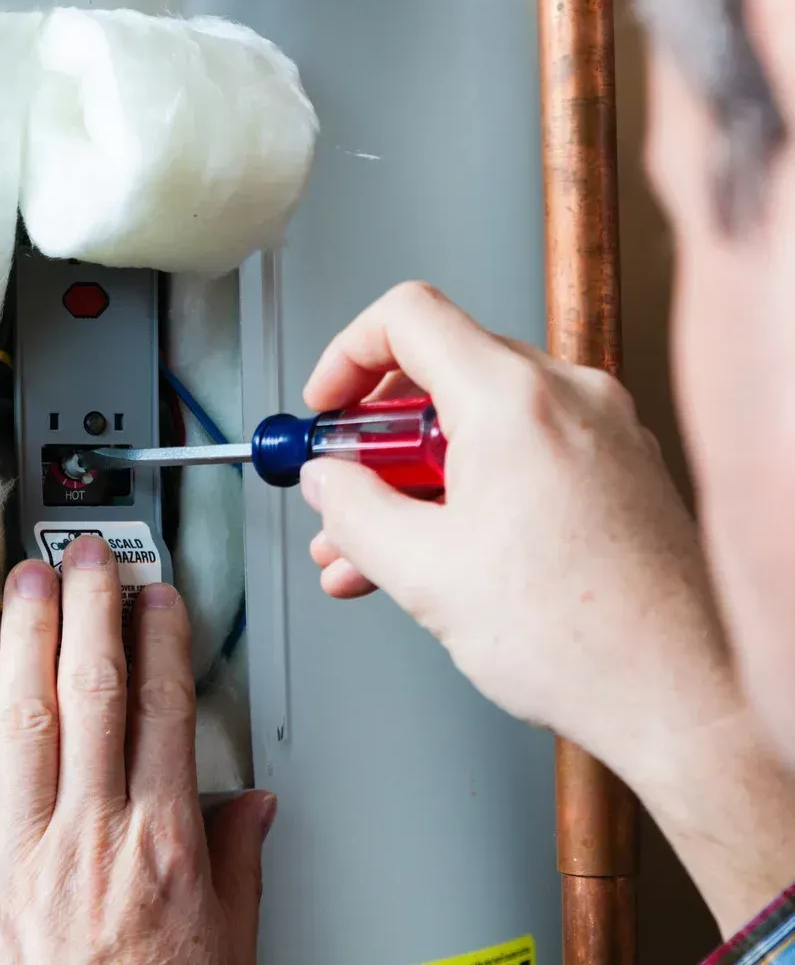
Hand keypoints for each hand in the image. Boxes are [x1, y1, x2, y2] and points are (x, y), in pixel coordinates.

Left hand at [0, 536, 273, 964]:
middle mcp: (93, 839)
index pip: (166, 711)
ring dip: (27, 636)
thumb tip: (256, 804)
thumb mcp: (228, 951)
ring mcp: (21, 861)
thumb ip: (238, 867)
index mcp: (163, 848)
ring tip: (26, 578)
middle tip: (87, 555)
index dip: (161, 639)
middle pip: (96, 694)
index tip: (157, 595)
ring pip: (27, 720)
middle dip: (93, 610)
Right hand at [299, 282, 794, 937]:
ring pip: (485, 419)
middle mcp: (569, 394)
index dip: (347, 354)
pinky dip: (478, 484)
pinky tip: (442, 552)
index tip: (327, 405)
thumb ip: (354, 511)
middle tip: (345, 486)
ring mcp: (605, 428)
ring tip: (378, 546)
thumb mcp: (425, 573)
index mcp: (514, 398)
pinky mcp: (624, 466)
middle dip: (379, 436)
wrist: (685, 696)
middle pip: (445, 370)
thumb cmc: (583, 640)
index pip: (408, 316)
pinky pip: (530, 449)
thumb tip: (329, 482)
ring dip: (421, 473)